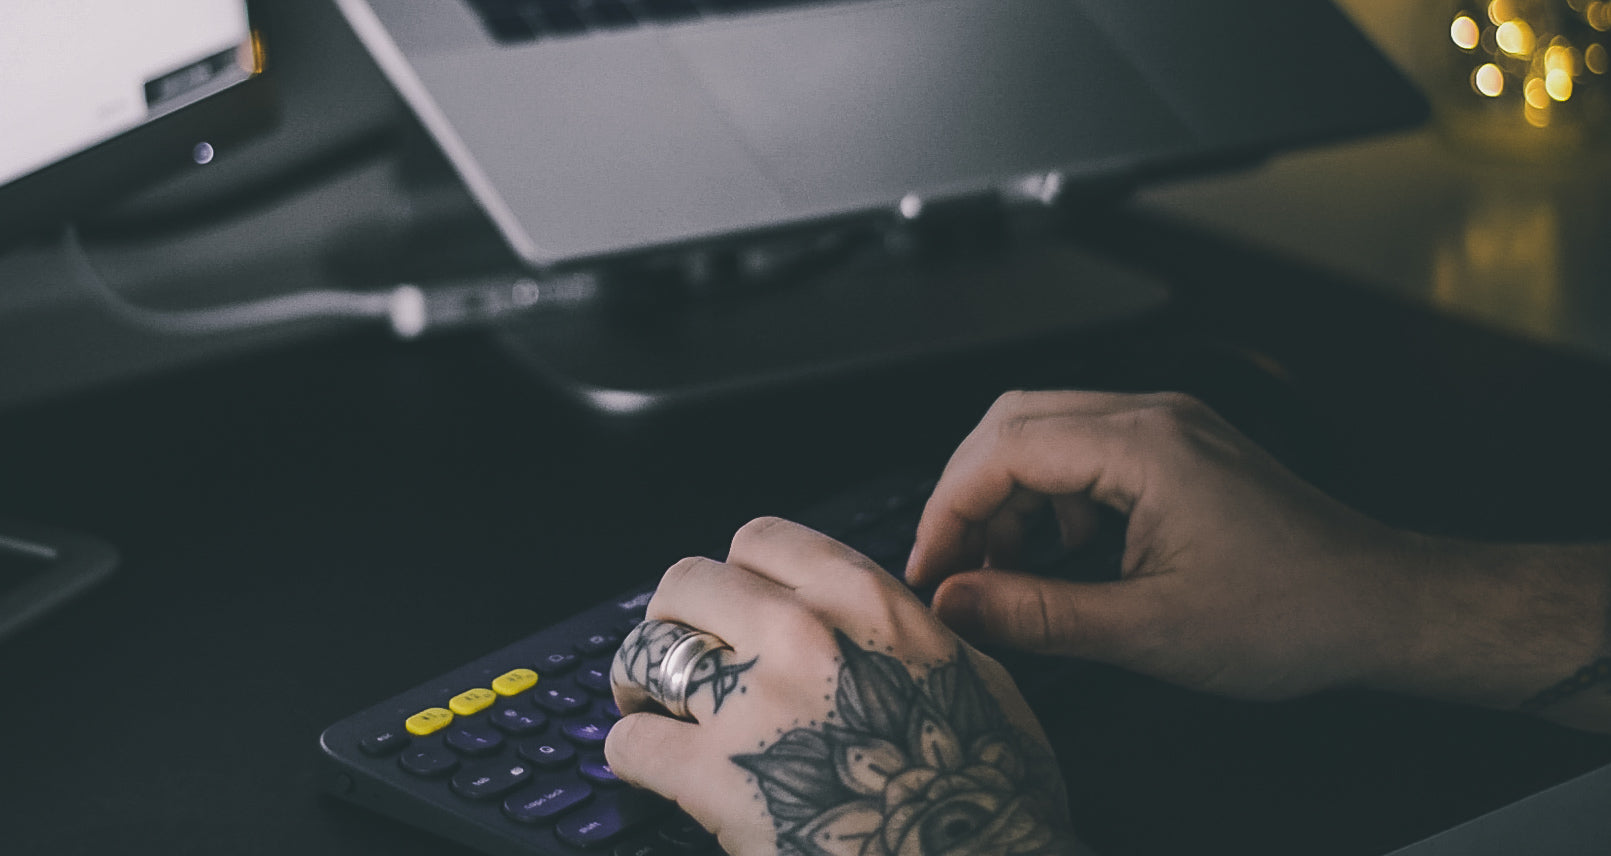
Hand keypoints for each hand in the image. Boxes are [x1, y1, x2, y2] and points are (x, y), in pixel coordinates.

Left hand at [605, 517, 1085, 855]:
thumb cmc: (991, 792)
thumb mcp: (975, 677)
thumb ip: (911, 632)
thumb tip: (889, 618)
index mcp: (864, 601)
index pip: (761, 540)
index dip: (736, 575)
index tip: (731, 605)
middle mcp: (801, 633)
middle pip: (688, 584)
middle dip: (677, 620)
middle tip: (680, 654)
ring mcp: (753, 701)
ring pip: (647, 653)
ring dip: (639, 680)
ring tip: (646, 704)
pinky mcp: (716, 778)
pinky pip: (631, 742)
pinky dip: (630, 754)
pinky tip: (648, 766)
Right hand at [906, 390, 1440, 701]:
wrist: (1384, 607)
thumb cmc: (1289, 617)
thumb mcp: (1148, 631)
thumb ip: (1038, 614)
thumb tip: (952, 604)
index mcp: (1144, 446)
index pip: (1003, 450)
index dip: (949, 511)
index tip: (929, 571)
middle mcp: (1152, 416)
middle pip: (1013, 424)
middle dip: (968, 495)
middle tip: (951, 566)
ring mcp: (1169, 427)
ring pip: (1046, 435)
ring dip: (1011, 498)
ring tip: (1005, 573)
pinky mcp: (1180, 450)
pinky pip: (1087, 454)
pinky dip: (1054, 500)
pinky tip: (1064, 557)